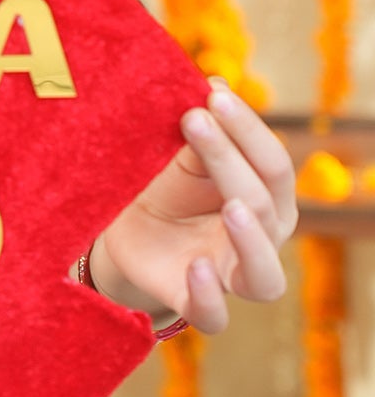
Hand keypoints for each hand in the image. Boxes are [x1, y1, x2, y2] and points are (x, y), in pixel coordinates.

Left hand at [93, 81, 297, 334]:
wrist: (123, 232)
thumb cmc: (167, 186)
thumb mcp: (182, 155)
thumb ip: (201, 124)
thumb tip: (213, 79)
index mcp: (268, 198)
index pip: (272, 163)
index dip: (247, 128)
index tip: (213, 94)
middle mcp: (262, 239)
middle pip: (263, 204)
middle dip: (231, 159)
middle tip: (195, 120)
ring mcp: (231, 276)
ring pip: (265, 275)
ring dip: (252, 240)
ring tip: (232, 207)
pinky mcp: (196, 302)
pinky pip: (216, 316)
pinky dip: (209, 296)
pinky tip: (196, 267)